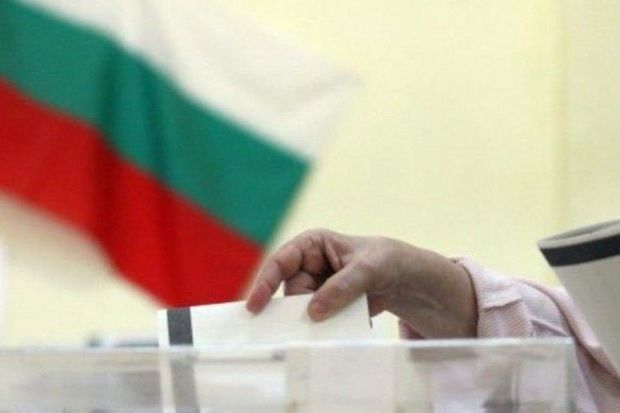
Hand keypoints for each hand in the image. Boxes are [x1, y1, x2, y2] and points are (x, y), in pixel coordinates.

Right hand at [246, 229, 477, 337]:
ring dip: (310, 322)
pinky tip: (335, 331)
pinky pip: (316, 320)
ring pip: (301, 310)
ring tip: (327, 327)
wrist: (407, 279)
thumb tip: (313, 311)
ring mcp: (316, 287)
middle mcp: (308, 266)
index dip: (265, 283)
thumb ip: (341, 288)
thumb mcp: (368, 269)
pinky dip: (323, 328)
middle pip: (287, 292)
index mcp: (311, 244)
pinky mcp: (327, 306)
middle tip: (288, 331)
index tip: (256, 307)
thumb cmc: (386, 260)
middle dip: (290, 311)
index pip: (280, 262)